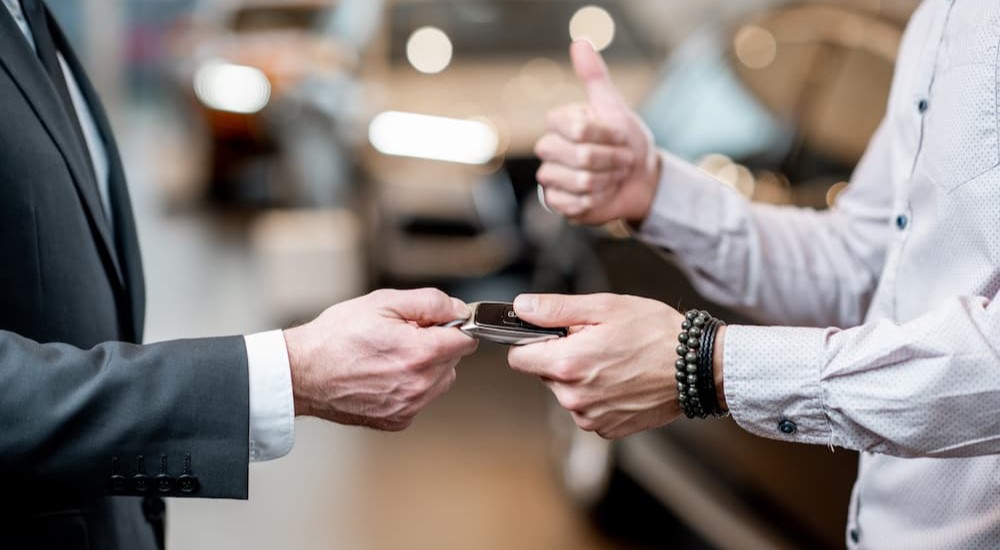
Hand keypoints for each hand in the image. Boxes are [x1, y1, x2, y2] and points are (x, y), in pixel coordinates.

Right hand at [284, 288, 477, 430]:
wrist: (303, 372)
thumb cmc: (336, 337)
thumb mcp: (384, 302)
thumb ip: (430, 302)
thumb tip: (457, 309)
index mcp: (420, 353)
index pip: (466, 338)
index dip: (453, 325)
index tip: (437, 322)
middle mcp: (419, 385)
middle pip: (454, 360)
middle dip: (436, 344)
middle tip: (403, 336)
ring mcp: (409, 406)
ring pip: (440, 381)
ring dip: (426, 367)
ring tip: (391, 356)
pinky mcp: (398, 420)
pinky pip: (421, 398)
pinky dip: (411, 386)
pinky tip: (385, 374)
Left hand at [506, 293, 684, 438]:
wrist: (696, 367)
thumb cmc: (655, 333)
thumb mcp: (604, 307)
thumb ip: (555, 309)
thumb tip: (521, 307)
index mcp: (568, 363)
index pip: (518, 358)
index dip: (531, 342)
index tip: (550, 335)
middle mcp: (573, 397)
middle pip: (544, 375)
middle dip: (561, 358)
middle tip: (595, 343)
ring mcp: (590, 417)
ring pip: (566, 393)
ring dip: (580, 378)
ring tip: (614, 361)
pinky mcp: (606, 429)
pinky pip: (587, 409)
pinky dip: (598, 396)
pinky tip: (622, 381)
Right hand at [534, 40, 659, 224]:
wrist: (638, 179)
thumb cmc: (626, 141)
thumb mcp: (615, 107)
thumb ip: (595, 77)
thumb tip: (580, 42)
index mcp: (560, 123)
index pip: (577, 128)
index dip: (606, 134)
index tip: (620, 135)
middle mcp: (549, 148)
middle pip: (580, 155)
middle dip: (611, 159)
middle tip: (623, 160)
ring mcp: (551, 176)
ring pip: (578, 180)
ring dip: (607, 180)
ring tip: (613, 177)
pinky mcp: (556, 202)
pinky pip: (573, 203)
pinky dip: (596, 200)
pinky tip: (602, 194)